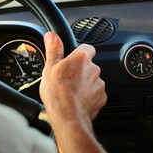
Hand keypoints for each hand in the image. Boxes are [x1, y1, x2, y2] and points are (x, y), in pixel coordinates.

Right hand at [40, 32, 109, 152]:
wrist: (68, 117)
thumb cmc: (57, 93)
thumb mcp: (50, 67)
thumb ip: (54, 49)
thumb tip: (52, 35)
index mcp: (81, 58)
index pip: (87, 48)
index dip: (79, 53)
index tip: (72, 59)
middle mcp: (94, 69)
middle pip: (89, 65)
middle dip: (80, 71)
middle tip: (67, 79)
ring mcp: (99, 84)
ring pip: (92, 80)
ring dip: (85, 84)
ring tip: (71, 92)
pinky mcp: (102, 98)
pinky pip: (96, 93)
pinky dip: (89, 96)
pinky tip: (77, 101)